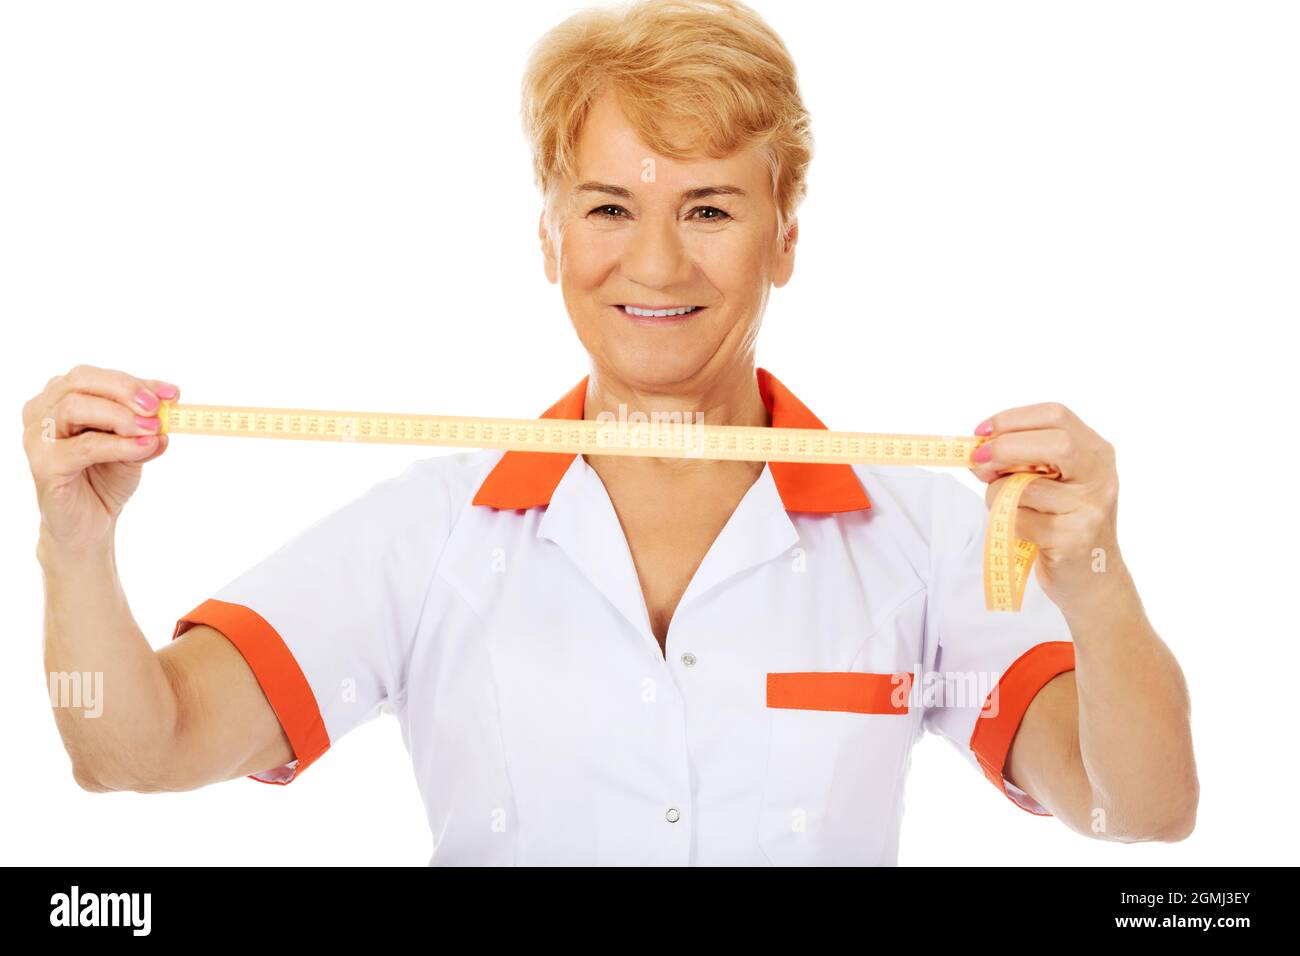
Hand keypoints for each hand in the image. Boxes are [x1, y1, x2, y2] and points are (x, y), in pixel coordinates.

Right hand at [22, 364, 179, 557]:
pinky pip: (84, 447)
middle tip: (157, 409)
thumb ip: (147, 424)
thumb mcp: (134, 443)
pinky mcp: (43, 465)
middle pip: (80, 382)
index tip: (173, 393)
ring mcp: (38, 437)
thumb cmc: (106, 477)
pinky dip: (119, 445)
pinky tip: (144, 448)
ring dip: (122, 417)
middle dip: (125, 391)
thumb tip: (170, 406)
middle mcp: (42, 411)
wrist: (91, 522)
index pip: (96, 377)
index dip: (136, 382)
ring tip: (153, 430)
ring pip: (75, 408)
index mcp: (60, 398)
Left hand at [968, 402, 1120, 610]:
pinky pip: (1018, 520)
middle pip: (1055, 443)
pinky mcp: (1071, 541)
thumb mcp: (1052, 482)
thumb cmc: (1064, 523)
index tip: (981, 432)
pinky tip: (1020, 530)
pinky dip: (1004, 522)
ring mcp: (1089, 510)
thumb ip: (1023, 461)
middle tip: (978, 460)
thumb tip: (979, 450)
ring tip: (1005, 507)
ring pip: (1025, 487)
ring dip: (996, 494)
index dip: (1012, 419)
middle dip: (1005, 447)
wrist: (1093, 579)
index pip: (1055, 415)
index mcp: (1096, 453)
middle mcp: (1100, 477)